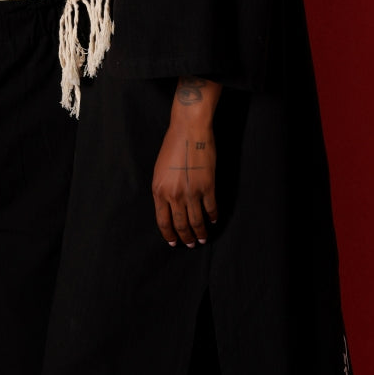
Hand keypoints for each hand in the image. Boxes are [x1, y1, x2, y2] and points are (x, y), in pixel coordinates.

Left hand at [151, 77, 220, 247]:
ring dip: (200, 233)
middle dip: (185, 238)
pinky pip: (211, 208)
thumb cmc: (173, 145)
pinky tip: (213, 220)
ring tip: (203, 239)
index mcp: (159, 191)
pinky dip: (213, 217)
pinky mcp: (208, 186)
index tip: (173, 242)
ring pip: (196, 221)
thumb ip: (163, 189)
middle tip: (190, 244)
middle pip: (180, 225)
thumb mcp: (160, 170)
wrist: (189, 130)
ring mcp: (192, 192)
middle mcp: (174, 195)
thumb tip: (169, 206)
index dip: (169, 234)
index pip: (163, 221)